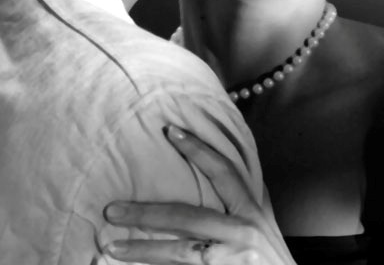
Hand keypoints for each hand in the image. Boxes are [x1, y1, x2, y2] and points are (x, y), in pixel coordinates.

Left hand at [102, 125, 293, 264]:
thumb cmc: (272, 257)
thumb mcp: (264, 222)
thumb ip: (246, 200)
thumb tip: (222, 172)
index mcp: (252, 210)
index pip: (223, 172)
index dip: (198, 149)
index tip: (170, 131)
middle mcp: (242, 232)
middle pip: (188, 217)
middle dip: (147, 212)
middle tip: (113, 210)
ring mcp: (231, 259)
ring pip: (179, 252)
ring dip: (141, 249)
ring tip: (112, 246)